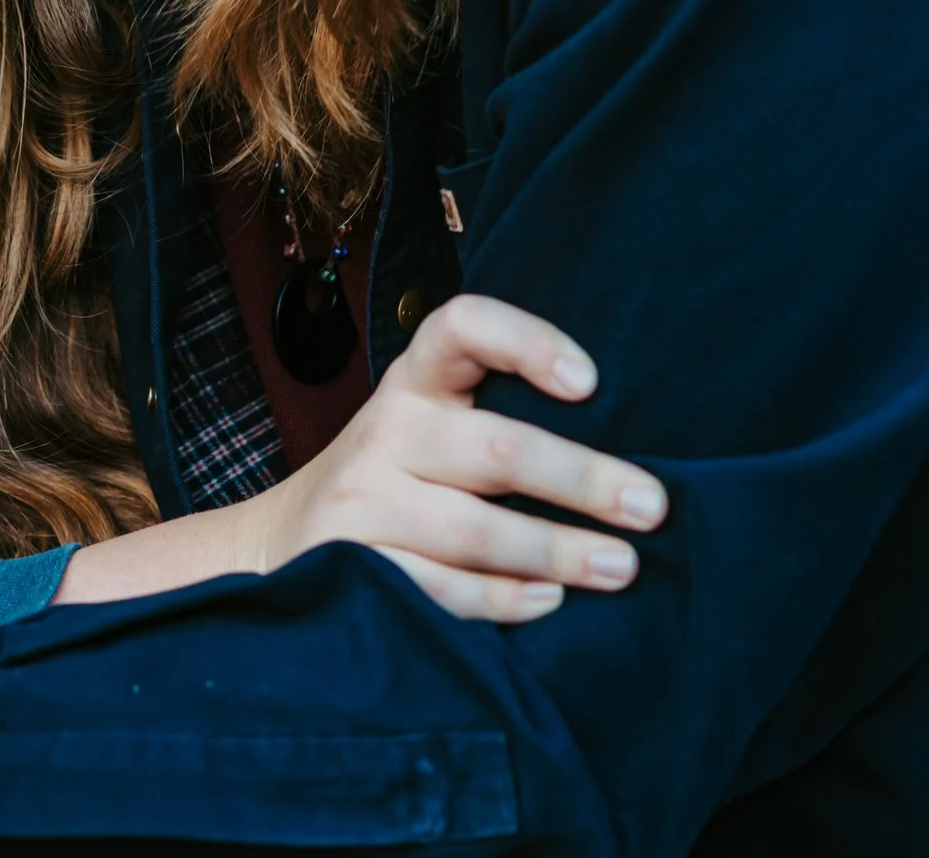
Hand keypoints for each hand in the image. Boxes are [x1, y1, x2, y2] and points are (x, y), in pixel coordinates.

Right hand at [56, 294, 664, 621]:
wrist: (277, 542)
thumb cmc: (394, 479)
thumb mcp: (428, 424)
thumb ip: (497, 415)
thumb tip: (628, 449)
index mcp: (414, 382)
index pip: (462, 327)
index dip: (527, 341)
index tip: (589, 382)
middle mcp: (385, 431)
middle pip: (497, 447)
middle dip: (583, 479)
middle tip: (652, 506)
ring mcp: (362, 501)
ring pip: (475, 530)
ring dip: (559, 552)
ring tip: (622, 566)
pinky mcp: (351, 566)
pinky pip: (441, 589)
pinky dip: (503, 600)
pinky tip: (548, 601)